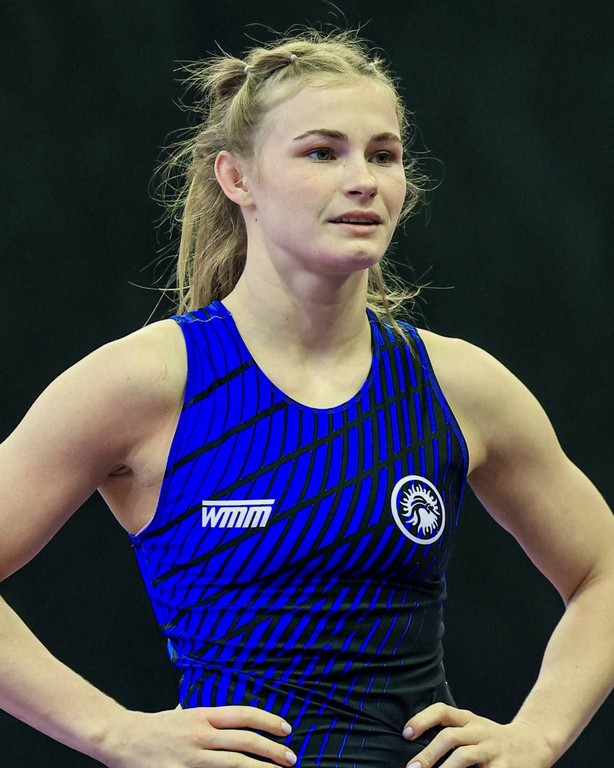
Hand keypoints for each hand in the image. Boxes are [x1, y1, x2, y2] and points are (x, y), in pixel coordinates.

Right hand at [100, 705, 296, 767]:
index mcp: (202, 715)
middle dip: (272, 750)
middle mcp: (200, 734)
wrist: (121, 737)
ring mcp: (191, 758)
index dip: (268, 721)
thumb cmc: (152, 726)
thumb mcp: (180, 714)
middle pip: (245, 741)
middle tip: (290, 757)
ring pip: (234, 764)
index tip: (286, 729)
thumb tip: (219, 719)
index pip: (243, 715)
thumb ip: (200, 716)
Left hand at [402, 703, 552, 767]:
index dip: (422, 719)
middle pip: (450, 736)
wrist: (534, 743)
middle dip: (428, 753)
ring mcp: (492, 750)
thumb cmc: (495, 739)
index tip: (406, 733)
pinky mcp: (504, 767)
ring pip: (464, 756)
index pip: (442, 711)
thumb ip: (454, 733)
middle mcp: (480, 731)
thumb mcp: (475, 728)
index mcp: (469, 720)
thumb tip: (421, 753)